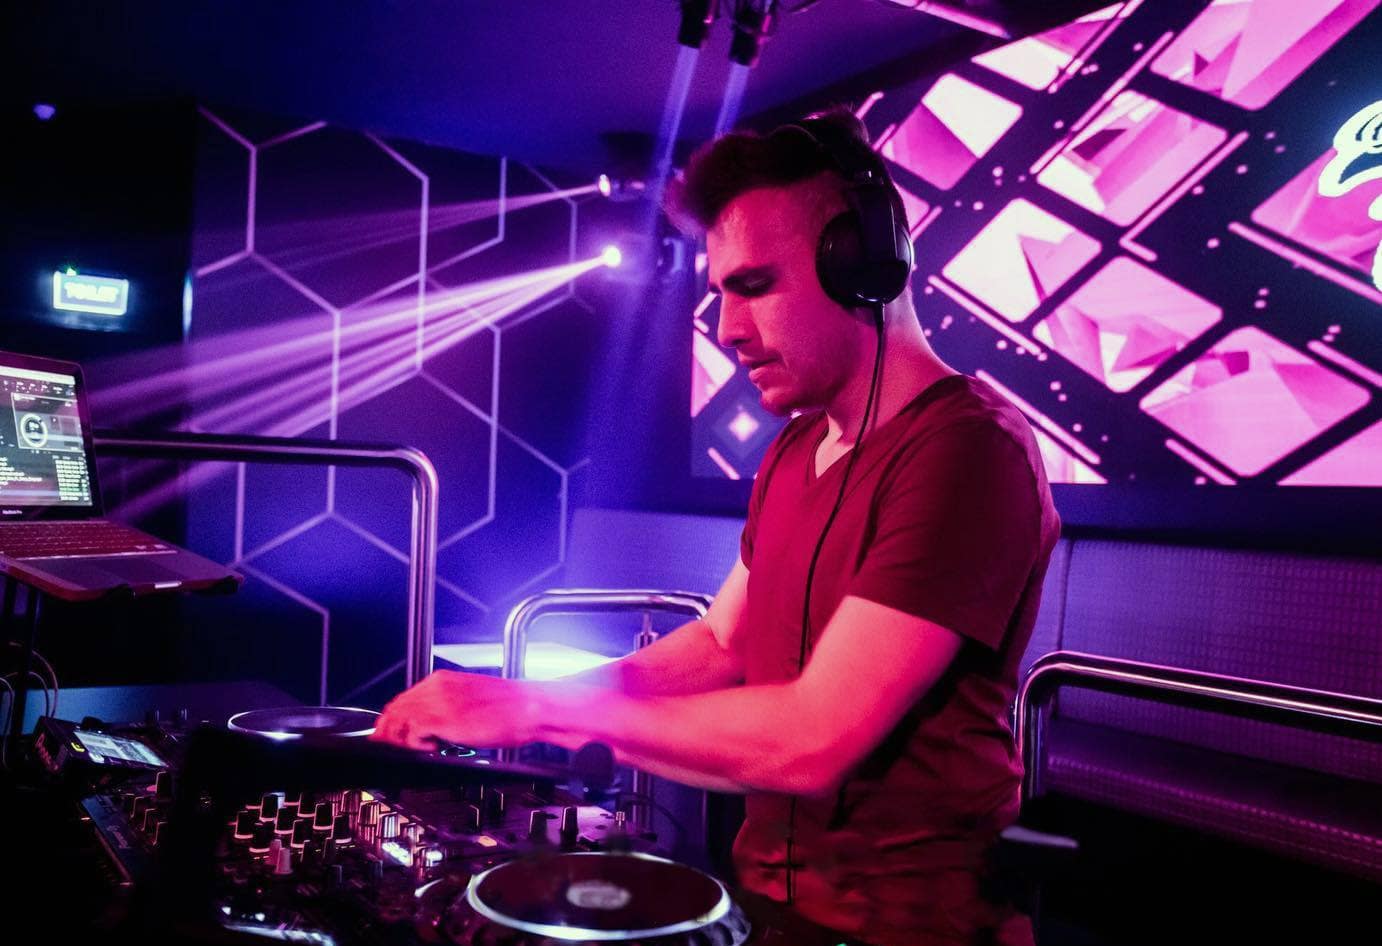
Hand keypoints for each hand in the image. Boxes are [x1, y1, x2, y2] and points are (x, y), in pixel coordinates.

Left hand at [370, 670, 541, 750]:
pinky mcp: (445, 719)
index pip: (404, 698)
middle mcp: (437, 687)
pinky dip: (414, 744)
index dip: (391, 718)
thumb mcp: (472, 700)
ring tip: (413, 749)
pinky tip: (432, 748)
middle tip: (387, 746)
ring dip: (400, 737)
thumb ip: (448, 706)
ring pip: (400, 720)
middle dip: (387, 729)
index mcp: (443, 680)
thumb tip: (432, 725)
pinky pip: (413, 732)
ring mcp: (439, 702)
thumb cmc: (509, 707)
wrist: (529, 707)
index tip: (387, 732)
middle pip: (396, 708)